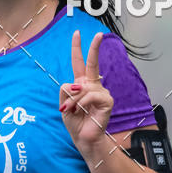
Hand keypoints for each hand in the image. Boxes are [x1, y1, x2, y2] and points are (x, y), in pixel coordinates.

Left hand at [59, 29, 112, 150]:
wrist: (83, 138)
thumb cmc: (75, 122)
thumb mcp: (64, 104)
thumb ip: (66, 90)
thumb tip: (76, 84)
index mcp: (81, 85)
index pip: (79, 63)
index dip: (77, 48)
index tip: (77, 33)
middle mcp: (93, 86)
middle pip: (92, 63)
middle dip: (94, 48)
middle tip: (99, 34)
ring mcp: (101, 92)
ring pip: (82, 87)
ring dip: (73, 100)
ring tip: (71, 110)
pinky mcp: (107, 100)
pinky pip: (90, 95)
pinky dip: (81, 103)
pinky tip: (80, 110)